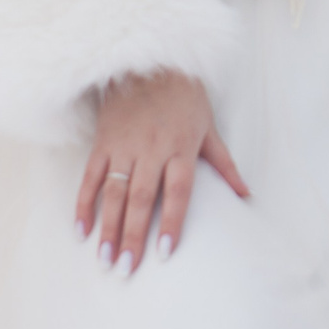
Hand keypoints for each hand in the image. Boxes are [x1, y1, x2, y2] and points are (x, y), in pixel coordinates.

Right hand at [74, 69, 249, 275]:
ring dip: (108, 227)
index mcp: (180, 148)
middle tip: (125, 269)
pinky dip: (84, 203)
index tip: (165, 252)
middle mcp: (151, 149)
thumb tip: (247, 195)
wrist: (149, 59)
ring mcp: (123, 146)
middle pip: (141, 199)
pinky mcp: (103, 141)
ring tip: (105, 259)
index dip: (171, 222)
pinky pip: (91, 177)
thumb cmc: (184, 95)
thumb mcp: (209, 126)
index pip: (177, 192)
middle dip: (133, 236)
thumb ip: (224, 164)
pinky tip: (82, 230)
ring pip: (114, 193)